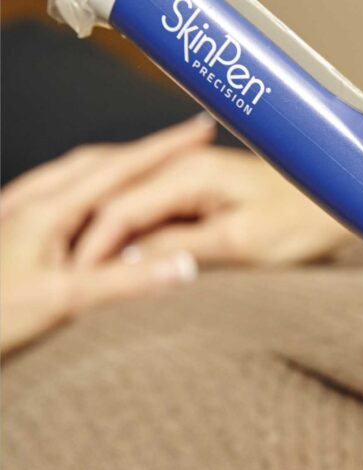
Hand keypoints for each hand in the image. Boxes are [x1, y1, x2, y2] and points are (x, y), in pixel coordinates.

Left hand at [0, 117, 211, 354]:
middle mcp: (30, 204)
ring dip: (119, 164)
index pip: (121, 169)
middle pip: (99, 162)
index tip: (200, 130)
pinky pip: (57, 193)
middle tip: (187, 140)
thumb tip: (186, 264)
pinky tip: (89, 197)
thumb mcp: (64, 302)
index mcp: (48, 212)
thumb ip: (127, 281)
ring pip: (75, 174)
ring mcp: (15, 215)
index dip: (166, 149)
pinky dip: (90, 185)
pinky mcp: (8, 233)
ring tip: (151, 162)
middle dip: (148, 150)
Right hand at [73, 145, 349, 267]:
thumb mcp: (242, 243)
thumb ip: (184, 247)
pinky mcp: (204, 192)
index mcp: (190, 173)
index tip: (80, 280)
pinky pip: (156, 212)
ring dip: (116, 237)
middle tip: (80, 279)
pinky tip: (135, 261)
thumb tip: (132, 259)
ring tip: (100, 274)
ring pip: (133, 205)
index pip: (119, 207)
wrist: (342, 205)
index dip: (95, 246)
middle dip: (95, 239)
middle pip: (117, 200)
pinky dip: (140, 235)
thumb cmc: (304, 221)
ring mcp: (193, 177)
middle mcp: (185, 167)